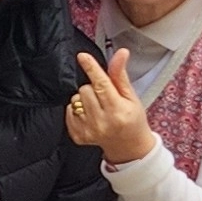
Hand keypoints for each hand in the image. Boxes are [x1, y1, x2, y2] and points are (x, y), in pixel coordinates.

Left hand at [66, 48, 154, 164]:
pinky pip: (69, 111)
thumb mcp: (131, 97)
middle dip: (94, 88)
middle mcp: (102, 122)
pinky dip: (77, 109)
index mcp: (118, 111)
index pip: (102, 85)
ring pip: (76, 99)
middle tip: (105, 97)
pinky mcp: (78, 136)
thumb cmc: (132, 119)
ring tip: (98, 107)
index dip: (91, 68)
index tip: (83, 57)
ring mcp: (89, 130)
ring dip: (85, 99)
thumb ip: (120, 75)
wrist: (128, 146)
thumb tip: (121, 53)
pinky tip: (90, 115)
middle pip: (86, 89)